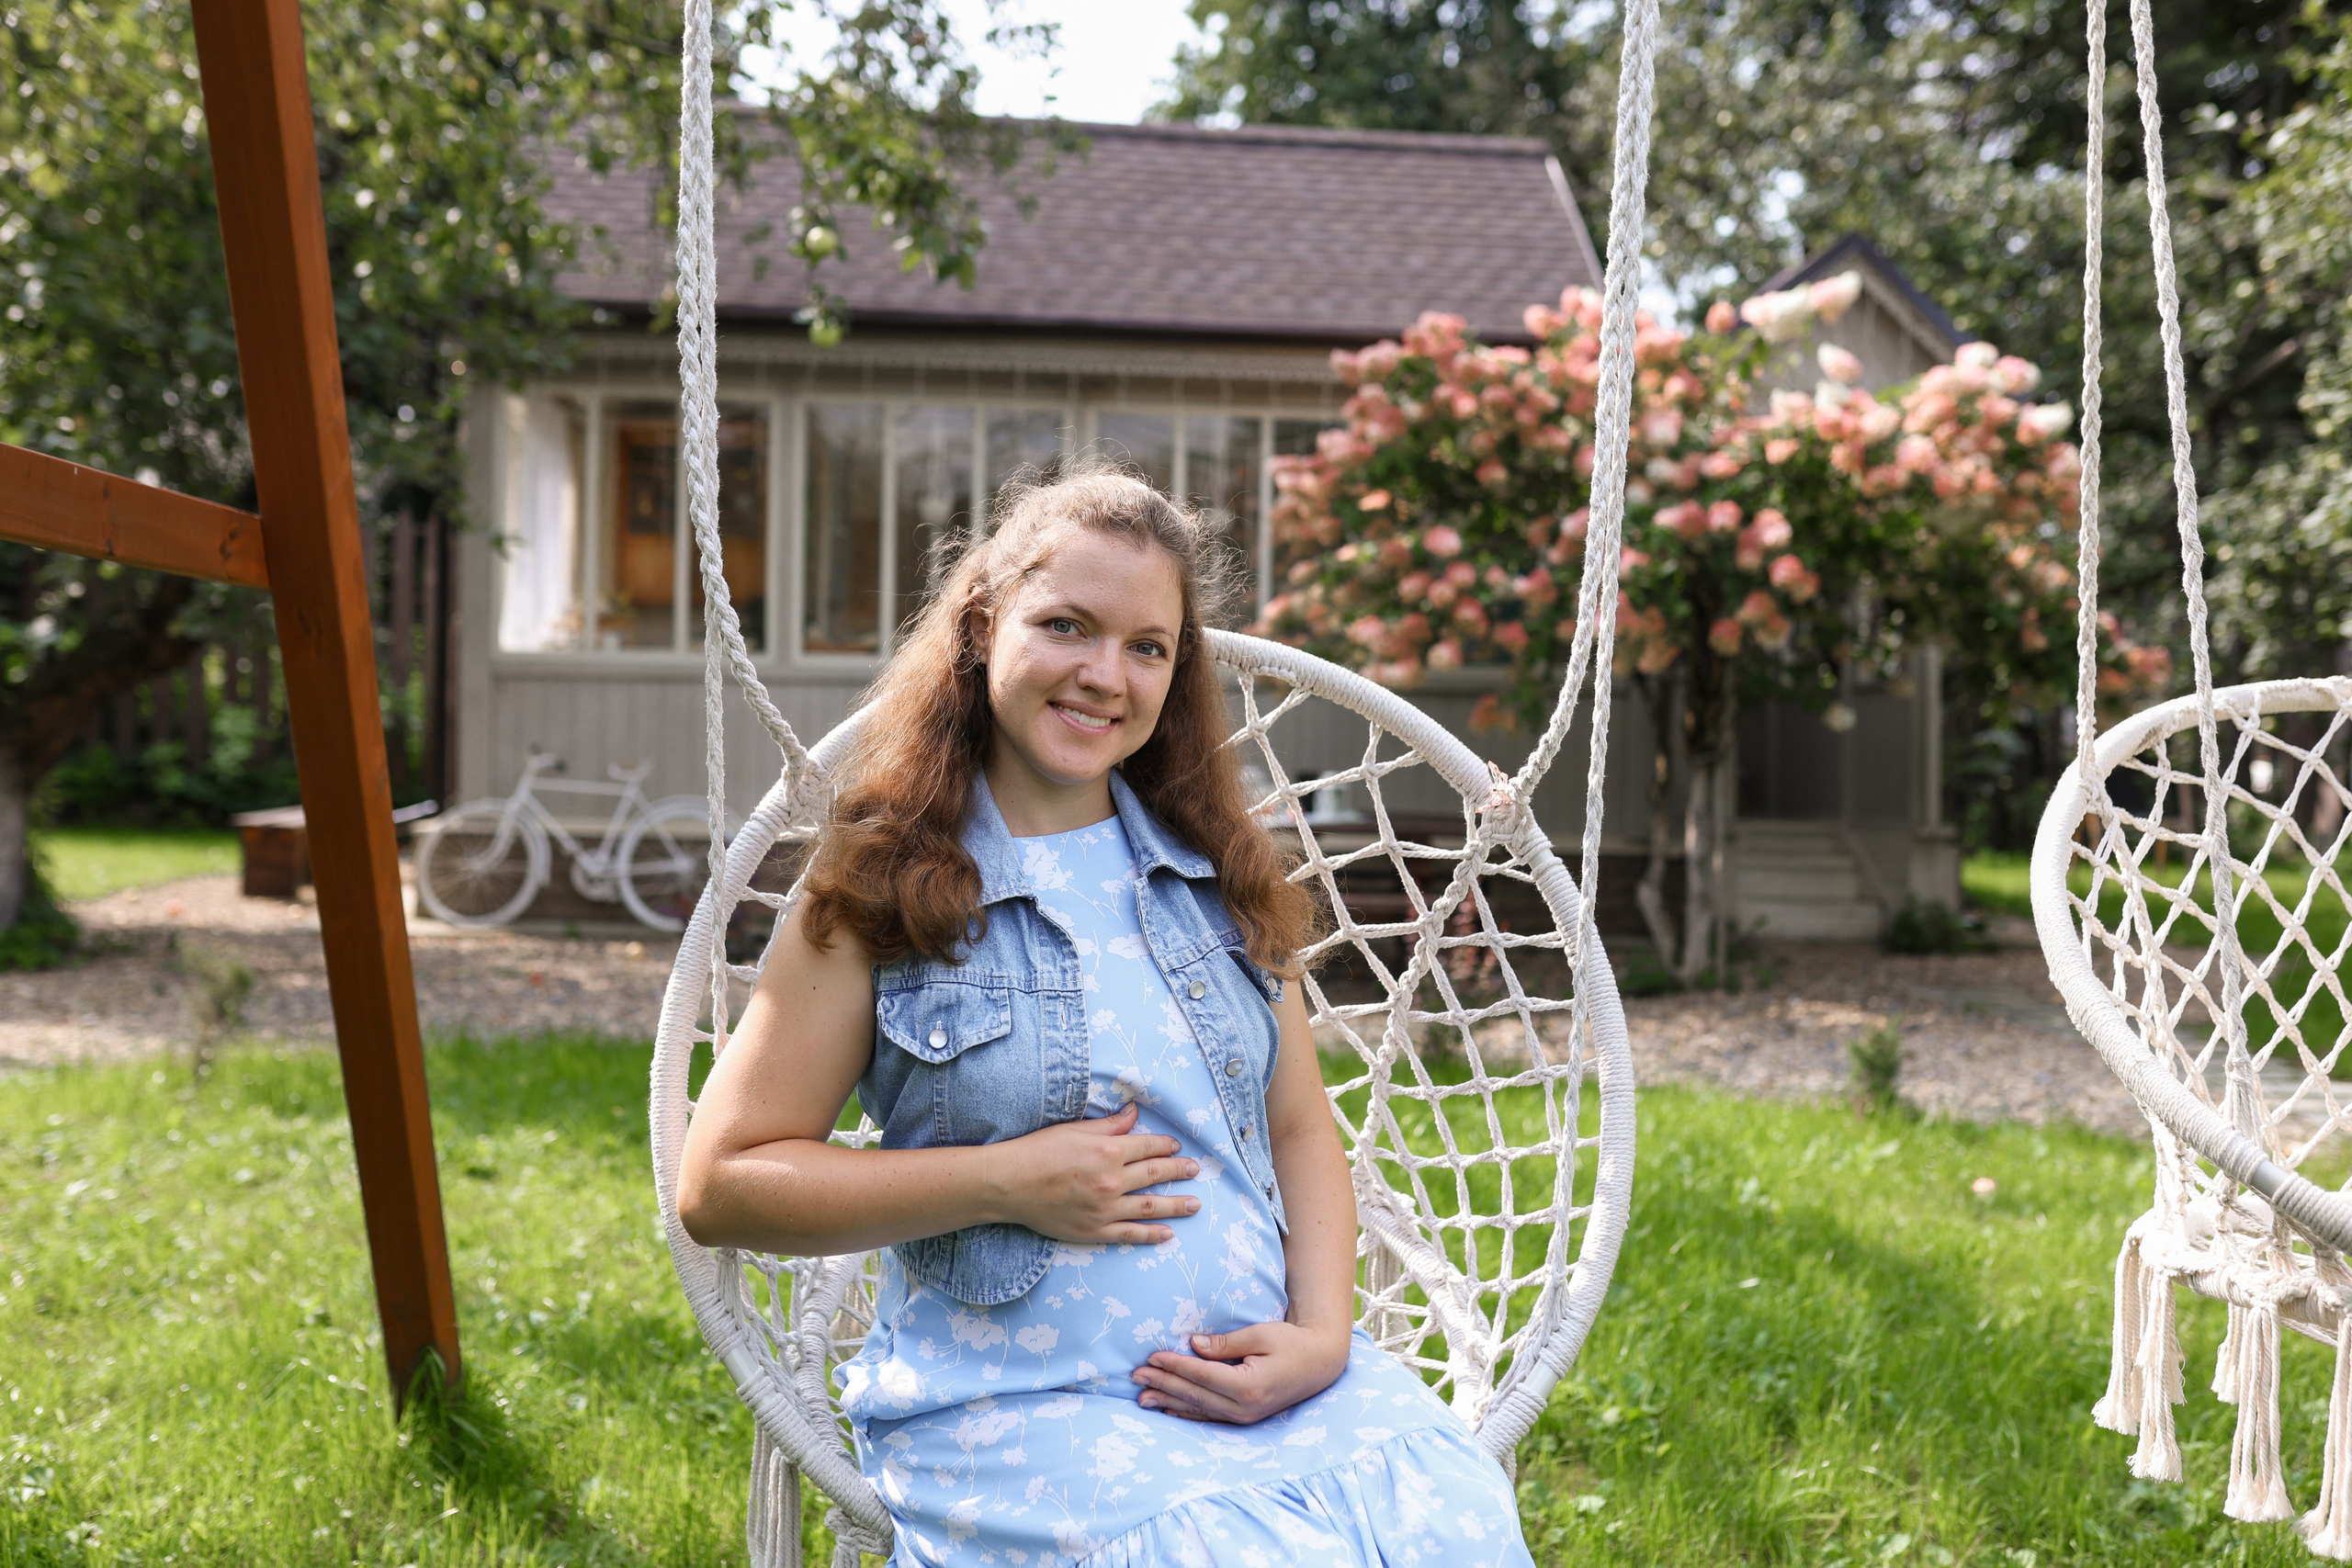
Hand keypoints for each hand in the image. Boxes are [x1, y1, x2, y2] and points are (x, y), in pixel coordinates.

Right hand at [988, 1102, 1199, 1244]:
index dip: (1165, 1147)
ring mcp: (1104, 1209)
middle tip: (1195, 1171)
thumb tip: (1134, 1114)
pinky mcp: (1093, 1230)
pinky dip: (1150, 1234)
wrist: (1009, 1183)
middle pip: (1154, 1174)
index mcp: (1108, 1151)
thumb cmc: (1038, 1150)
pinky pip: (1129, 1233)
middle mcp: (1111, 1180)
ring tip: (1195, 1204)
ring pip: (1149, 1206)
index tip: (1178, 1148)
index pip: (1147, 1148)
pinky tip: (1168, 1233)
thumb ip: (1109, 1125)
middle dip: (1178, 1171)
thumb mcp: (1074, 1129)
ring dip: (1175, 1205)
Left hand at [1132, 1319, 1350, 1424]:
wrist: (1320, 1364)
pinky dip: (1186, 1412)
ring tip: (1141, 1398)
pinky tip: (1168, 1408)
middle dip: (1163, 1385)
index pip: (1201, 1375)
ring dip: (1168, 1402)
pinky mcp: (1245, 1418)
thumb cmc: (1292, 1342)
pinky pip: (1209, 1417)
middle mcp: (1244, 1407)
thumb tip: (1192, 1345)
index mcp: (1248, 1385)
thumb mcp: (1260, 1334)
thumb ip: (1224, 1344)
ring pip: (1198, 1409)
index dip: (1174, 1366)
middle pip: (1195, 1395)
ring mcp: (1245, 1417)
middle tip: (1135, 1377)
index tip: (1151, 1357)